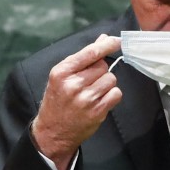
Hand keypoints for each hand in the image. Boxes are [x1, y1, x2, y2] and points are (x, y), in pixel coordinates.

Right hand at [31, 34, 122, 169]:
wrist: (53, 131)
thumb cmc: (57, 100)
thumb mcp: (62, 77)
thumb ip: (82, 58)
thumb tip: (103, 39)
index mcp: (62, 72)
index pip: (90, 53)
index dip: (106, 45)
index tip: (117, 40)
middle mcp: (73, 84)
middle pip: (103, 66)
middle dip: (100, 71)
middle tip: (90, 81)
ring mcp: (86, 99)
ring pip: (111, 79)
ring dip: (106, 84)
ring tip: (94, 92)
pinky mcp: (97, 112)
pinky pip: (116, 94)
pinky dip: (112, 95)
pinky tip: (101, 100)